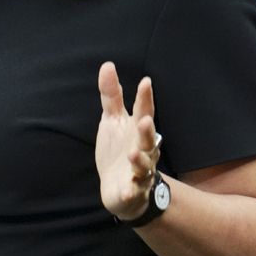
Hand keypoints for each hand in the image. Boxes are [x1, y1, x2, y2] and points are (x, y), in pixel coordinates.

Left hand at [94, 62, 160, 219]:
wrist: (119, 188)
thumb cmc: (119, 150)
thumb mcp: (112, 121)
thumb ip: (112, 95)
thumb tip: (108, 65)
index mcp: (137, 130)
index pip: (143, 111)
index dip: (145, 98)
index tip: (145, 82)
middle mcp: (143, 149)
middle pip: (148, 138)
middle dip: (147, 130)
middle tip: (144, 120)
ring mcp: (140, 171)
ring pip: (144, 165)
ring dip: (139, 160)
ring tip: (132, 154)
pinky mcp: (133, 190)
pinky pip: (134, 191)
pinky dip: (132, 191)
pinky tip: (128, 190)